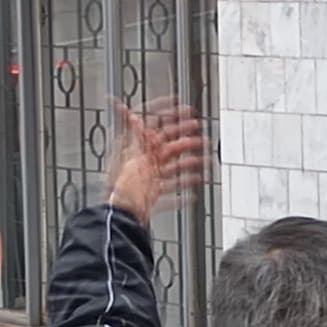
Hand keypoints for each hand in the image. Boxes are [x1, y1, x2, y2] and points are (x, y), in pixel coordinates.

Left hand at [107, 100, 208, 223]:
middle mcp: (145, 163)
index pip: (157, 130)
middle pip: (169, 149)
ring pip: (174, 168)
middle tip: (201, 137)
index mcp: (140, 152)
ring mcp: (151, 178)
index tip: (184, 112)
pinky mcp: (154, 193)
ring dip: (190, 164)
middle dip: (186, 142)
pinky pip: (172, 188)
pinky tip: (193, 184)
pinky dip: (183, 186)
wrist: (122, 214)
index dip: (170, 119)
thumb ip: (136, 137)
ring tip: (204, 161)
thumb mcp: (129, 158)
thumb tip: (133, 116)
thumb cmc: (122, 188)